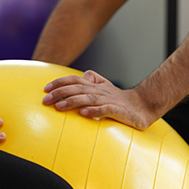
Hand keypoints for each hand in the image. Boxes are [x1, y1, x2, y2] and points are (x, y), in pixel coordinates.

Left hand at [42, 70, 157, 129]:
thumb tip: (84, 74)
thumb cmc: (121, 99)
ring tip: (59, 107)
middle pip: (78, 88)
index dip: (60, 82)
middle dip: (60, 93)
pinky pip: (105, 110)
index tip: (45, 89)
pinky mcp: (118, 111)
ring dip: (72, 102)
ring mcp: (109, 101)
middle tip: (45, 101)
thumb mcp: (106, 88)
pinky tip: (83, 114)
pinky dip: (93, 111)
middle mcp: (100, 91)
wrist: (143, 106)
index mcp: (96, 86)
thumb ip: (95, 80)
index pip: (75, 80)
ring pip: (88, 98)